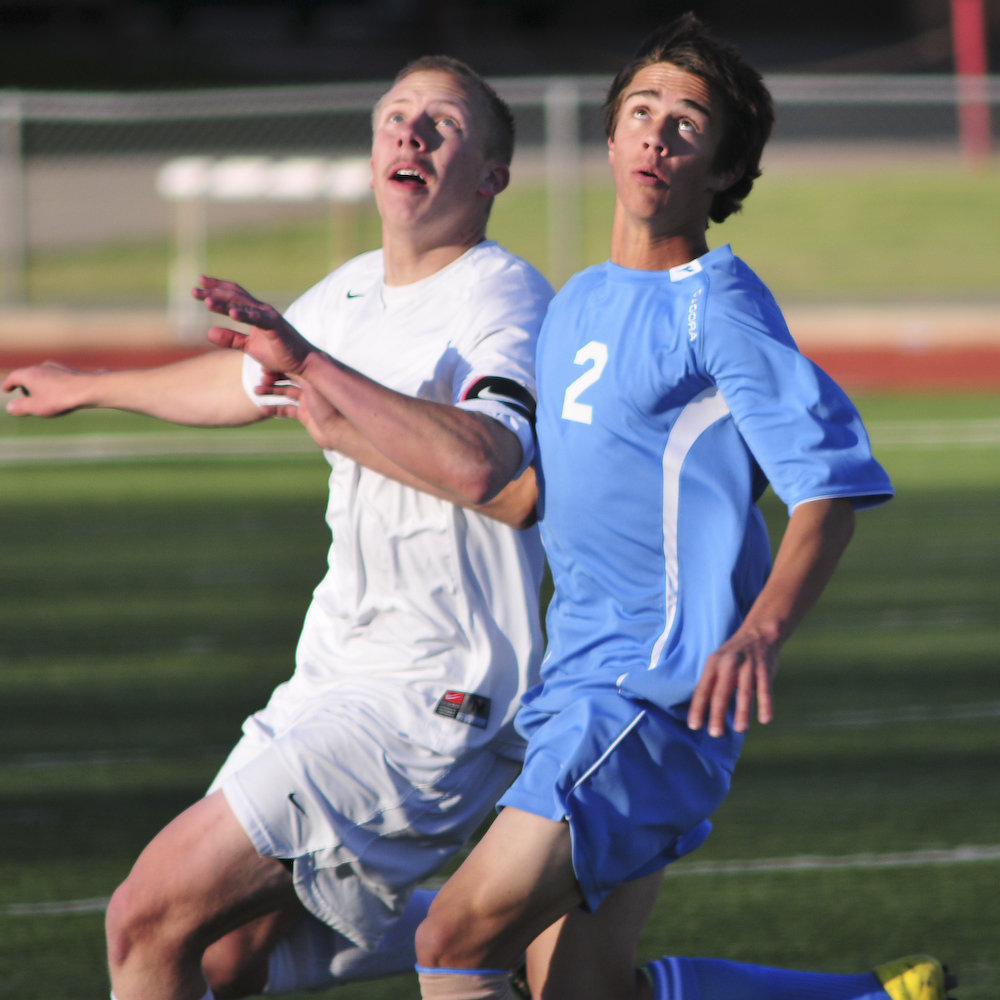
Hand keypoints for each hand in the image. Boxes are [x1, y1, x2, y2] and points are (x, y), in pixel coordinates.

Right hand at [2, 361, 90, 416]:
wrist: (89, 389)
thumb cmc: (60, 398)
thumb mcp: (36, 407)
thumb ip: (20, 407)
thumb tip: (10, 407)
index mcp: (29, 374)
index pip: (14, 377)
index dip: (8, 384)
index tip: (6, 389)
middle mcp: (42, 367)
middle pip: (28, 375)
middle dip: (24, 385)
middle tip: (23, 394)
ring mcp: (58, 368)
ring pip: (43, 375)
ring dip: (39, 385)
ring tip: (41, 395)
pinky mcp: (71, 372)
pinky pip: (57, 378)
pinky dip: (52, 385)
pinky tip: (59, 393)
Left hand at [194, 276, 311, 375]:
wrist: (303, 363)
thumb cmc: (279, 354)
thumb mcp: (249, 347)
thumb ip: (231, 339)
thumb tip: (208, 332)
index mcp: (255, 313)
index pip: (233, 295)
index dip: (216, 288)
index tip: (199, 284)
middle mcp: (262, 310)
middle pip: (234, 296)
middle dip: (213, 292)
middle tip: (193, 291)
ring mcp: (269, 317)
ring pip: (243, 305)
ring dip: (224, 303)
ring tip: (206, 301)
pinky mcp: (275, 327)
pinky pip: (257, 319)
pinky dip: (244, 315)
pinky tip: (231, 314)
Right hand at [255, 371, 347, 449]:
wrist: (341, 431)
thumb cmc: (330, 407)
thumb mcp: (313, 386)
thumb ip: (300, 373)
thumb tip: (283, 358)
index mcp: (315, 377)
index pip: (293, 366)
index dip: (279, 365)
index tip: (264, 366)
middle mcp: (312, 387)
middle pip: (288, 377)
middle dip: (273, 377)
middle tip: (260, 378)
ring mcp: (308, 401)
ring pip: (286, 393)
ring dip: (271, 391)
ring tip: (256, 391)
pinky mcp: (306, 415)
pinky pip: (287, 410)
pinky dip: (275, 409)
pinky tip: (263, 408)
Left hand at [687, 626, 778, 737]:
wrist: (758, 634)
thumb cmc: (733, 655)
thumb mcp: (717, 663)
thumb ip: (712, 683)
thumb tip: (702, 712)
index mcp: (713, 664)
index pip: (702, 689)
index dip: (697, 708)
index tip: (694, 726)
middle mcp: (728, 665)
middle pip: (720, 693)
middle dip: (717, 714)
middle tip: (714, 733)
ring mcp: (747, 666)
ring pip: (743, 692)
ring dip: (742, 712)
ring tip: (740, 730)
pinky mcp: (764, 669)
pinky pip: (765, 689)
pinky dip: (766, 704)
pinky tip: (765, 720)